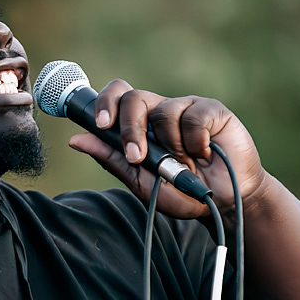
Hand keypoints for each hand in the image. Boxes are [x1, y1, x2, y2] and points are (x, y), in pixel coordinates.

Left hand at [67, 81, 267, 222]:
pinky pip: (193, 117)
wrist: (223, 203)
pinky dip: (195, 142)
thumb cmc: (181, 191)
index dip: (105, 103)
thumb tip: (76, 140)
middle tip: (137, 156)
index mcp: (140, 125)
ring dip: (170, 146)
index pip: (116, 97)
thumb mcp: (141, 182)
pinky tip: (204, 154)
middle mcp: (160, 111)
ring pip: (163, 111)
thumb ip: (111, 158)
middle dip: (130, 128)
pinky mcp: (211, 110)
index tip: (101, 124)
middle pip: (133, 98)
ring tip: (185, 164)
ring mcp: (185, 108)